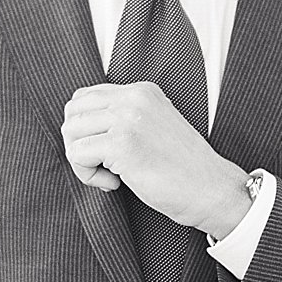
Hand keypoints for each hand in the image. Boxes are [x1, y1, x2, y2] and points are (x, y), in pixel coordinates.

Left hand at [62, 81, 250, 236]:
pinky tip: (114, 184)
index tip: (104, 152)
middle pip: (73, 111)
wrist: (211, 190)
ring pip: (70, 131)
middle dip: (77, 142)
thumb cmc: (181, 169)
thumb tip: (80, 127)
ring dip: (81, 160)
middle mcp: (134, 98)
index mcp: (142, 91)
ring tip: (108, 175)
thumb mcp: (152, 128)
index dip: (85, 129)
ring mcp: (128, 118)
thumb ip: (123, 118)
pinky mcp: (122, 143)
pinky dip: (87, 176)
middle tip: (100, 165)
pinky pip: (77, 154)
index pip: (86, 97)